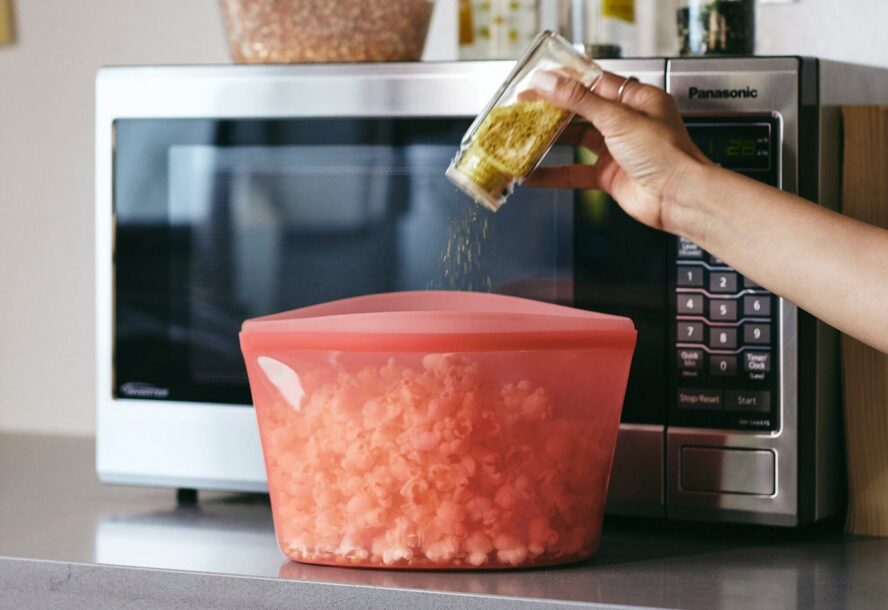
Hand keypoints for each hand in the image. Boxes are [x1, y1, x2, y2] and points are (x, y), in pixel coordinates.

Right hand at [526, 70, 710, 233]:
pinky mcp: (608, 175)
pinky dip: (554, 173)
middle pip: (580, 111)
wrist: (679, 197)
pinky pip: (575, 171)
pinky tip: (534, 173)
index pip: (593, 83)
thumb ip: (580, 101)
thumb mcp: (619, 118)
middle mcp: (626, 122)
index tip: (539, 81)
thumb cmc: (667, 154)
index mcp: (636, 99)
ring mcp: (616, 150)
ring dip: (550, 140)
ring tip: (525, 136)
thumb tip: (551, 83)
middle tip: (524, 108)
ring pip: (575, 140)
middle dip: (551, 110)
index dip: (564, 82)